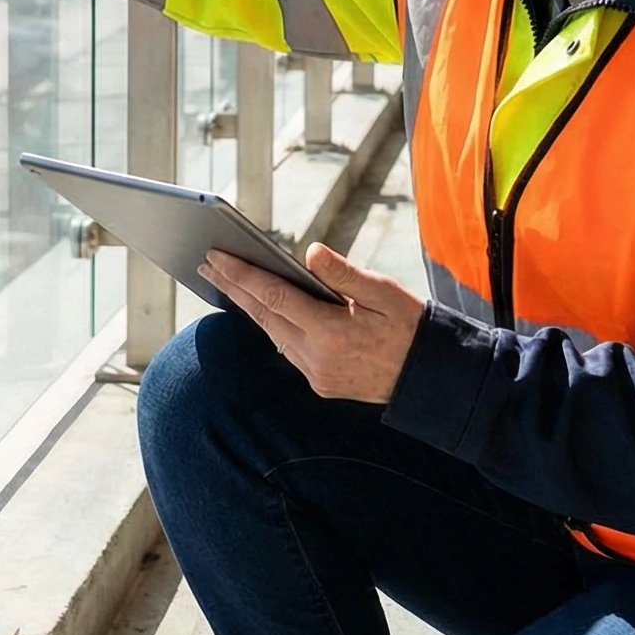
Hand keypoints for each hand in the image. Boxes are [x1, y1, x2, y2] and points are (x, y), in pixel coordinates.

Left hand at [201, 244, 423, 403]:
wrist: (430, 379)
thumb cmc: (412, 328)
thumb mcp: (384, 293)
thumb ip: (344, 274)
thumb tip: (310, 252)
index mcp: (332, 332)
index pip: (274, 297)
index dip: (242, 275)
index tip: (216, 255)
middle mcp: (317, 358)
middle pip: (263, 316)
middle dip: (232, 287)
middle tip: (205, 262)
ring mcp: (317, 374)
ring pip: (272, 334)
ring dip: (248, 306)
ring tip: (224, 280)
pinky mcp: (321, 383)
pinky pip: (288, 348)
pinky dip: (271, 325)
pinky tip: (260, 308)